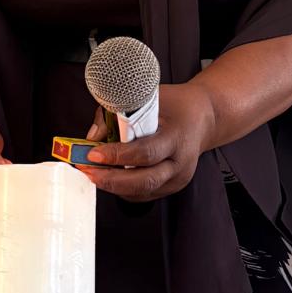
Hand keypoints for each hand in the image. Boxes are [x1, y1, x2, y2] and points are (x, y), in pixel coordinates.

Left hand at [78, 82, 213, 200]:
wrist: (203, 117)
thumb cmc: (175, 105)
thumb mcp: (148, 99)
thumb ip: (118, 114)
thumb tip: (93, 136)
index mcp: (176, 138)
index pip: (145, 153)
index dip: (117, 156)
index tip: (93, 153)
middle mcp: (180, 163)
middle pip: (144, 181)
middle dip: (111, 180)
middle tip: (88, 171)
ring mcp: (177, 179)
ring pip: (142, 192)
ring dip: (114, 186)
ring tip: (93, 174)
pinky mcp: (172, 187)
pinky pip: (143, 194)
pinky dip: (123, 188)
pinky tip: (110, 177)